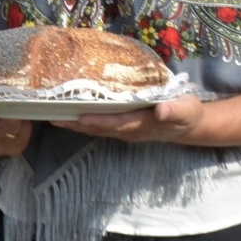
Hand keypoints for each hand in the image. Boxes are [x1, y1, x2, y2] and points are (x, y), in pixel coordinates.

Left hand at [52, 94, 203, 142]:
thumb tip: (162, 111)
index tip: (80, 118)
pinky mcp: (120, 124)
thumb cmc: (187, 113)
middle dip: (75, 124)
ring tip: (51, 115)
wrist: (189, 123)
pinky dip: (81, 119)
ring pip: (94, 128)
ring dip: (73, 123)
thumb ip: (175, 110)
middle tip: (52, 116)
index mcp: (142, 125)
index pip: (115, 123)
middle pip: (98, 128)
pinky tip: (67, 112)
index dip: (98, 122)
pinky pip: (98, 124)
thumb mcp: (186, 110)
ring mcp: (123, 129)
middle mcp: (128, 130)